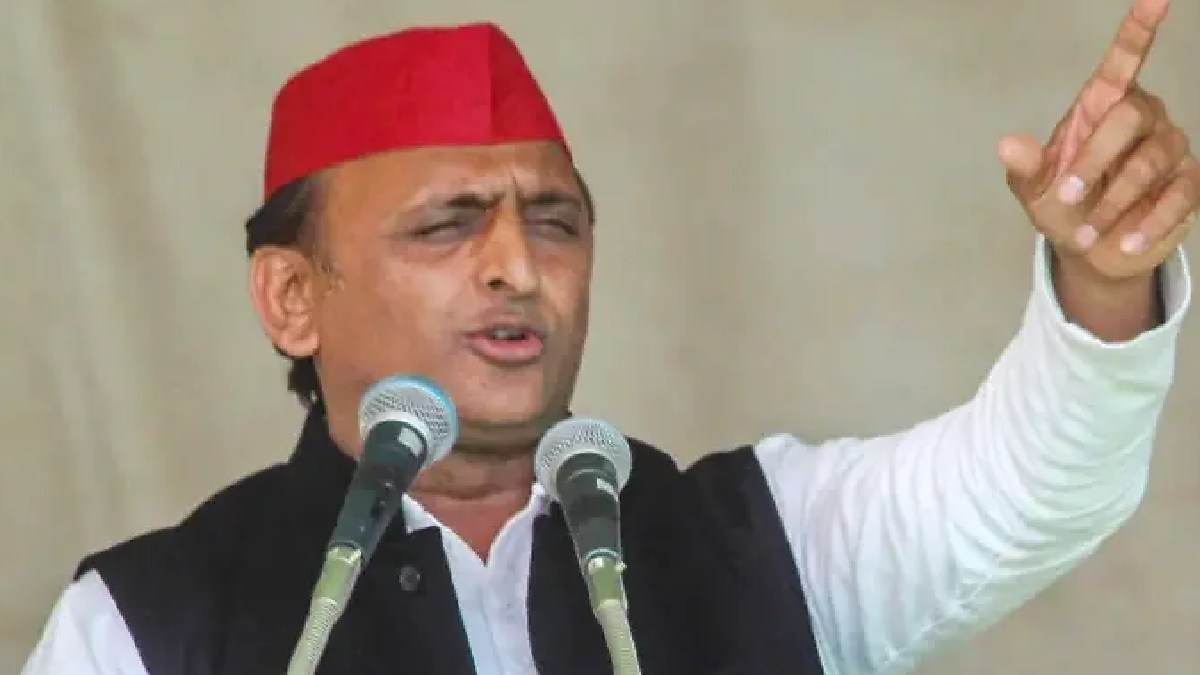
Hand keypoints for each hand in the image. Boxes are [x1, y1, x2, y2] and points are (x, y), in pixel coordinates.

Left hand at [998, 0, 1197, 284]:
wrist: (1090, 250)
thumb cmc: (1063, 206)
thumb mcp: (1034, 190)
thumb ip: (1025, 167)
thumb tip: (1008, 145)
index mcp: (1101, 108)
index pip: (1124, 60)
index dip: (1138, 30)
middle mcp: (1142, 119)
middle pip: (1131, 117)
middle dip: (1095, 160)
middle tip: (1067, 197)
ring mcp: (1170, 150)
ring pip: (1151, 161)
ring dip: (1114, 201)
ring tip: (1087, 231)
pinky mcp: (1187, 184)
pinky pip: (1178, 196)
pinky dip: (1148, 222)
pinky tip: (1125, 240)